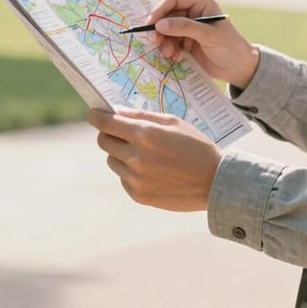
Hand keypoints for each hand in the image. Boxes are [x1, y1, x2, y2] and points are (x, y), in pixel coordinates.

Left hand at [87, 108, 222, 210]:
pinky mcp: (138, 195)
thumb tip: (117, 112)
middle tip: (120, 131)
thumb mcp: (172, 122)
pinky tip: (151, 169)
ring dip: (120, 153)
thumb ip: (142, 116)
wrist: (213, 181)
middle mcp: (135, 157)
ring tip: (144, 152)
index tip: (92, 113)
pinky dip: (130, 171)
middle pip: (103, 142)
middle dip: (108, 133)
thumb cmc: (195, 145)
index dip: (96, 116)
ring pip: (112, 160)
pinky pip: (123, 178)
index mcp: (144, 135)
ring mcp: (135, 179)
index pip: (106, 123)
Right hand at [146, 0, 259, 89]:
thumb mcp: (208, 35)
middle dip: (160, 29)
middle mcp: (193, 12)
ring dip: (165, 42)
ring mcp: (189, 27)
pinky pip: (170, 41)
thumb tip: (159, 24)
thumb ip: (184, 27)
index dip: (160, 10)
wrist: (238, 69)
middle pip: (167, 15)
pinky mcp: (186, 41)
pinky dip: (169, 49)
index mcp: (201, 3)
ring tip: (169, 54)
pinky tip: (175, 57)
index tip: (151, 24)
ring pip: (166, 29)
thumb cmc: (229, 47)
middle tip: (155, 43)